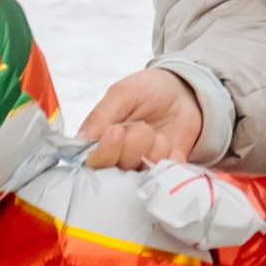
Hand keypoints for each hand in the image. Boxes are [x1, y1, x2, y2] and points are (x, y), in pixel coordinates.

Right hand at [80, 69, 205, 169]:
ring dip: (155, 150)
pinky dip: (171, 159)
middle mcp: (117, 158)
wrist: (183, 92)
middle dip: (133, 147)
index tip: (118, 132)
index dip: (105, 152)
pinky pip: (166, 176)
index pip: (93, 161)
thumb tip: (82, 139)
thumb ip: (101, 115)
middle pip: (116, 171)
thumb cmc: (148, 90)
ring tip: (159, 133)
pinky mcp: (163, 172)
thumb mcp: (123, 93)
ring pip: (142, 173)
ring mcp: (140, 167)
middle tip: (144, 127)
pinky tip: (172, 145)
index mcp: (100, 139)